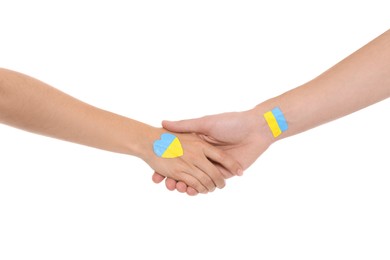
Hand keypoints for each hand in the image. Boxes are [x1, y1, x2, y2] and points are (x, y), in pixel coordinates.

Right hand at [152, 108, 273, 194]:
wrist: (256, 128)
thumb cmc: (231, 122)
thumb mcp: (205, 122)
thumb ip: (185, 125)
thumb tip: (163, 123)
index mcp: (200, 144)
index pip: (179, 156)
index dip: (167, 162)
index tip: (155, 167)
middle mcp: (205, 156)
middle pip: (186, 170)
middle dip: (173, 176)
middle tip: (163, 182)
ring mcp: (215, 165)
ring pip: (196, 179)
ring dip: (184, 184)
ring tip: (174, 186)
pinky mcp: (226, 173)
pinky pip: (210, 183)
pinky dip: (199, 188)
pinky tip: (189, 189)